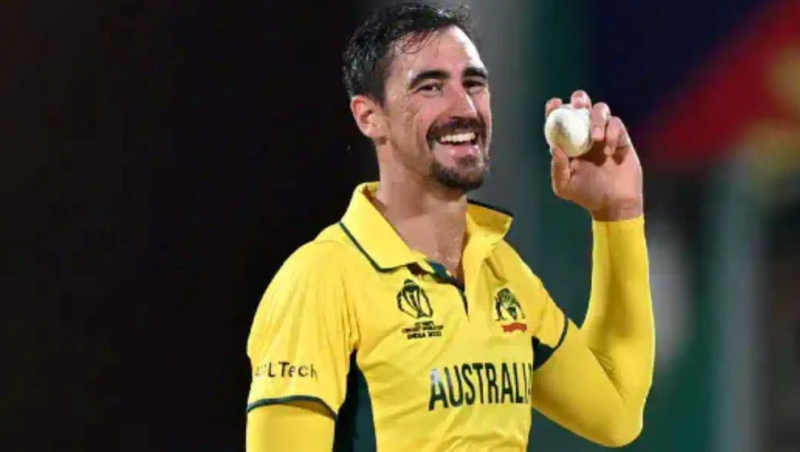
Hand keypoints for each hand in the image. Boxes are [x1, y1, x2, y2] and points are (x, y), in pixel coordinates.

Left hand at [546, 90, 642, 220]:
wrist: (614, 203)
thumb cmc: (586, 194)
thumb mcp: (565, 186)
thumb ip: (558, 168)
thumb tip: (554, 148)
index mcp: (568, 141)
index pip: (559, 118)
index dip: (555, 108)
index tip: (554, 104)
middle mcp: (584, 133)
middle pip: (582, 105)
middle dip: (579, 99)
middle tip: (578, 106)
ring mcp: (603, 133)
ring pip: (601, 109)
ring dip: (597, 118)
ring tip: (596, 138)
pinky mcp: (620, 137)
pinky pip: (616, 124)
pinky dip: (612, 133)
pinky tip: (609, 151)